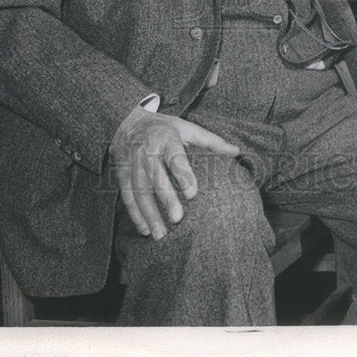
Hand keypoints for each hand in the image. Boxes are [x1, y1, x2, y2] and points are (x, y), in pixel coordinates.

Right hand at [109, 108, 239, 239]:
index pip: (175, 157)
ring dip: (149, 214)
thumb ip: (210, 141)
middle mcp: (147, 150)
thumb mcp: (187, 128)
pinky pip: (127, 196)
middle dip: (166, 198)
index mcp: (167, 138)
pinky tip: (144, 230)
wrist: (127, 121)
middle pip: (156, 177)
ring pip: (139, 191)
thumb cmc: (164, 128)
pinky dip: (135, 215)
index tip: (192, 193)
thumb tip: (236, 151)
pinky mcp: (121, 174)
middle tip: (178, 219)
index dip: (183, 175)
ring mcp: (132, 163)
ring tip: (160, 235)